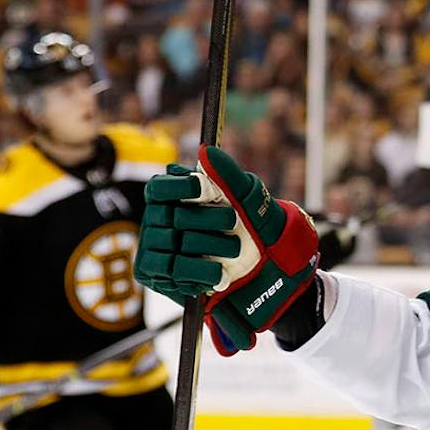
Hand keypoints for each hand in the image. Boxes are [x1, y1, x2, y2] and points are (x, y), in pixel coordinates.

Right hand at [135, 146, 319, 354]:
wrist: (272, 272)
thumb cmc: (257, 228)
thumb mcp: (252, 200)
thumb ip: (230, 175)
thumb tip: (207, 152)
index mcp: (176, 197)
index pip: (160, 187)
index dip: (178, 187)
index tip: (202, 189)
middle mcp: (160, 221)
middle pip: (170, 216)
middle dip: (207, 219)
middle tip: (232, 222)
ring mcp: (157, 249)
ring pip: (173, 244)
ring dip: (210, 247)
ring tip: (234, 250)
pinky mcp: (160, 277)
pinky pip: (172, 271)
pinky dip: (200, 272)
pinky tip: (221, 274)